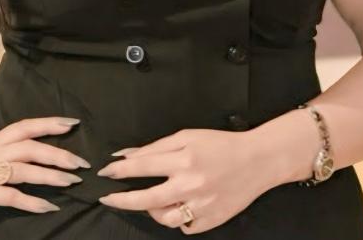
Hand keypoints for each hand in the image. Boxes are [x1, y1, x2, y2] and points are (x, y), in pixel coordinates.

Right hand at [0, 110, 89, 224]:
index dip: (49, 123)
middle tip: (81, 162)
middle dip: (58, 153)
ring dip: (51, 176)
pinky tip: (48, 207)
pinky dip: (32, 201)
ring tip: (72, 182)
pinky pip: (12, 196)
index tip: (72, 123)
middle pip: (31, 146)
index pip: (25, 125)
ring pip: (25, 169)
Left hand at [95, 127, 276, 233]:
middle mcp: (190, 185)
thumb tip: (128, 155)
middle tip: (107, 198)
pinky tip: (178, 207)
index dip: (119, 170)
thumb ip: (157, 147)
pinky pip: (184, 227)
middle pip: (146, 200)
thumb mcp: (187, 136)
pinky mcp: (211, 221)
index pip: (142, 166)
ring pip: (164, 219)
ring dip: (151, 211)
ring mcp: (201, 206)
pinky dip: (177, 218)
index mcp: (183, 159)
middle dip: (121, 199)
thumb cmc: (220, 144)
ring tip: (150, 201)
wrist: (257, 161)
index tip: (105, 172)